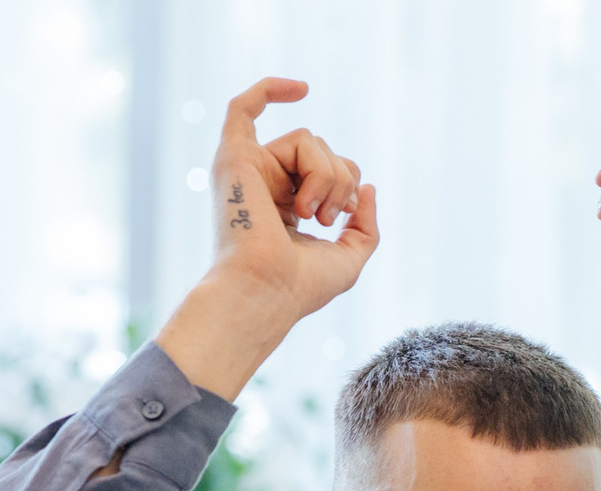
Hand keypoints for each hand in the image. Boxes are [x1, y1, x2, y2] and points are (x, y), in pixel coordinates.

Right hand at [154, 79, 377, 400]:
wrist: (266, 291)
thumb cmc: (300, 286)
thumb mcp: (350, 258)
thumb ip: (365, 225)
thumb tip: (367, 186)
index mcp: (286, 208)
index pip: (330, 171)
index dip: (348, 182)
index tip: (346, 213)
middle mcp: (265, 186)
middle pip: (322, 150)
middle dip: (340, 179)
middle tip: (325, 218)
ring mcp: (248, 170)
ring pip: (306, 138)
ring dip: (324, 173)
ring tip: (309, 213)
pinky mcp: (233, 158)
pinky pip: (244, 107)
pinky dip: (271, 89)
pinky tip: (302, 88)